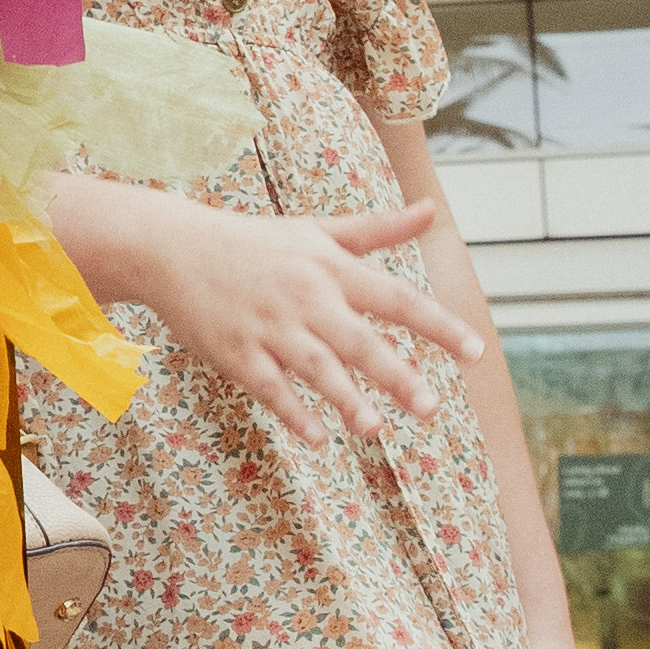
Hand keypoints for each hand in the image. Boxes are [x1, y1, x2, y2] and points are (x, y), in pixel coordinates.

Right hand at [96, 192, 482, 446]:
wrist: (173, 247)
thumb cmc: (254, 242)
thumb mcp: (317, 230)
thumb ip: (378, 229)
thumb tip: (433, 211)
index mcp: (331, 267)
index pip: (397, 298)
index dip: (438, 325)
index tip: (476, 352)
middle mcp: (305, 296)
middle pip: (360, 341)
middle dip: (396, 375)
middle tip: (430, 408)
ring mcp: (268, 326)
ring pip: (315, 367)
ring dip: (345, 399)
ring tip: (373, 430)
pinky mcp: (235, 351)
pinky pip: (269, 387)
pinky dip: (292, 411)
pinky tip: (317, 438)